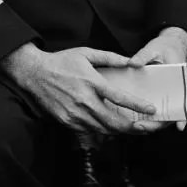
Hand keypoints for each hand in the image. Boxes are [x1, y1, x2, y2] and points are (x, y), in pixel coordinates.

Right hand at [0, 43, 155, 134]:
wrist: (34, 74)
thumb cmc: (61, 62)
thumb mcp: (86, 53)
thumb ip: (109, 57)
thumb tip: (129, 61)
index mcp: (91, 82)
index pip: (119, 97)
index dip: (138, 105)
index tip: (151, 110)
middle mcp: (84, 101)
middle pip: (114, 122)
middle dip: (135, 128)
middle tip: (148, 128)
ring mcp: (75, 115)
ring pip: (104, 130)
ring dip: (121, 132)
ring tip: (134, 130)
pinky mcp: (67, 123)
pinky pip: (90, 132)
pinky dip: (103, 132)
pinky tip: (112, 129)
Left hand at [128, 27, 186, 133]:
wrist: (168, 45)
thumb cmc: (164, 47)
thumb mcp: (153, 48)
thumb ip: (143, 56)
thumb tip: (132, 63)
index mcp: (180, 82)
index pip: (183, 103)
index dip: (182, 116)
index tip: (179, 127)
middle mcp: (175, 92)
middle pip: (170, 114)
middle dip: (157, 124)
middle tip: (140, 127)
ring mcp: (165, 95)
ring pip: (160, 114)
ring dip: (150, 123)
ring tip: (134, 127)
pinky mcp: (155, 95)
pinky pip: (152, 108)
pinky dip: (145, 115)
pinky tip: (133, 120)